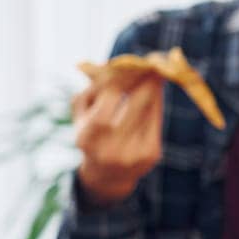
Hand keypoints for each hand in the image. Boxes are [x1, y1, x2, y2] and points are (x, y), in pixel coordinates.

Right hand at [72, 70, 164, 205]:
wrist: (107, 175)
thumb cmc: (92, 134)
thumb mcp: (82, 114)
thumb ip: (91, 89)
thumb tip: (109, 66)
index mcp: (89, 135)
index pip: (110, 97)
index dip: (124, 78)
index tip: (132, 63)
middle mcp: (111, 147)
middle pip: (136, 104)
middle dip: (145, 81)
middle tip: (153, 64)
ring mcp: (133, 153)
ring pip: (149, 111)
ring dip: (154, 90)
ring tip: (155, 75)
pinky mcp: (151, 155)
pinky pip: (156, 122)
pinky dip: (155, 106)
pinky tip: (155, 94)